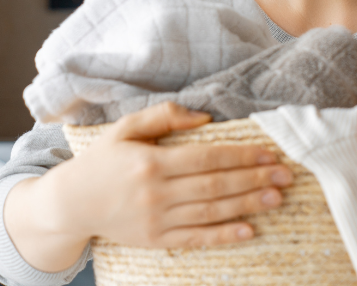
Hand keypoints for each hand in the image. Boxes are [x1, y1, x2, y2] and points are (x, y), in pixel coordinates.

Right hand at [7, 102, 292, 271]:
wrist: (71, 203)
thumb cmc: (102, 161)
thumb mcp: (125, 129)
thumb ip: (164, 117)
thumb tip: (204, 116)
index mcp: (151, 162)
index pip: (207, 158)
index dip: (241, 156)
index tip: (269, 153)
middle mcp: (156, 193)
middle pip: (215, 186)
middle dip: (254, 179)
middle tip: (285, 175)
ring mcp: (157, 220)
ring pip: (211, 212)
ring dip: (247, 205)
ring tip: (277, 198)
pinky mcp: (156, 240)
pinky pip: (196, 239)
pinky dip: (224, 236)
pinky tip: (249, 230)